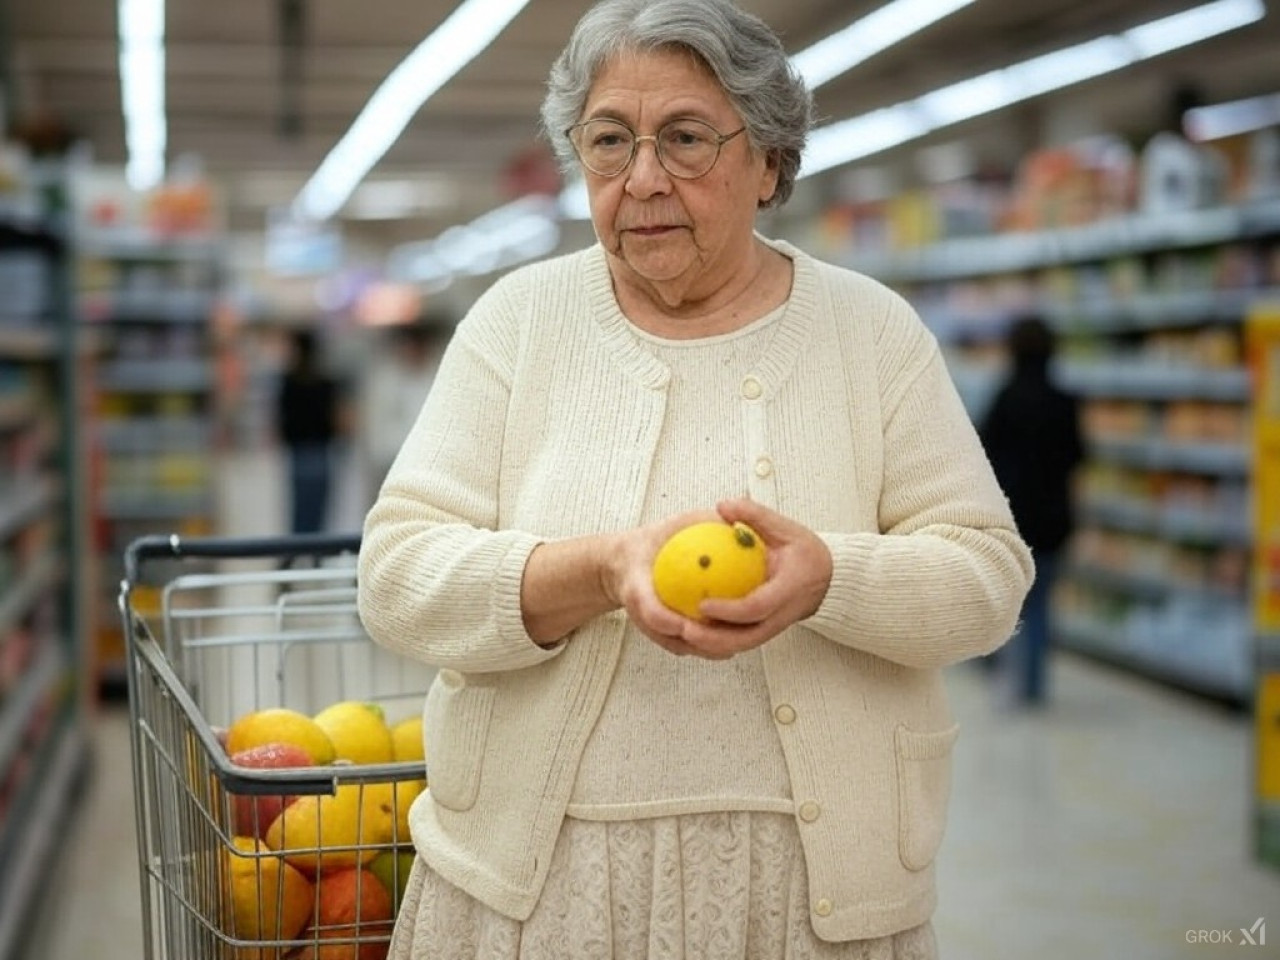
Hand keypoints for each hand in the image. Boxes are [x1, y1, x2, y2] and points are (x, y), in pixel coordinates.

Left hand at [605, 500, 831, 660]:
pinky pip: (739, 640)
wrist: (828, 579)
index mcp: (788, 590)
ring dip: (711, 645)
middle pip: (745, 638)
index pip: (755, 607)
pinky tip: (694, 630)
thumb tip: (723, 506)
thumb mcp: (786, 528)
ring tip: (682, 634)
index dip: (729, 610)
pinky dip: (717, 641)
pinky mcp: (765, 631)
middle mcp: (781, 615)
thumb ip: (755, 516)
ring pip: (741, 645)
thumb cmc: (806, 554)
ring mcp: (774, 627)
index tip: (704, 602)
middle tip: (684, 629)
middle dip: (712, 639)